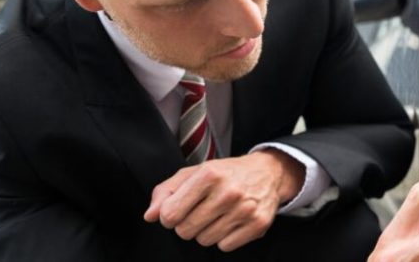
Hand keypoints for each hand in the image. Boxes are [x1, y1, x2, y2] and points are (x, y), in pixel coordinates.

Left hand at [143, 149, 304, 250]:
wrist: (268, 173)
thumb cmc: (226, 173)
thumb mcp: (194, 173)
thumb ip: (166, 191)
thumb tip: (150, 216)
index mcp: (209, 174)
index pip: (170, 214)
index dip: (169, 216)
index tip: (177, 211)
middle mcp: (228, 192)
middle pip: (186, 231)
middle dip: (187, 224)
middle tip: (200, 211)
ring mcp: (244, 209)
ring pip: (204, 240)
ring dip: (206, 231)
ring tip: (218, 215)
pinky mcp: (257, 225)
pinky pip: (224, 246)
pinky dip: (225, 238)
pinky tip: (231, 221)